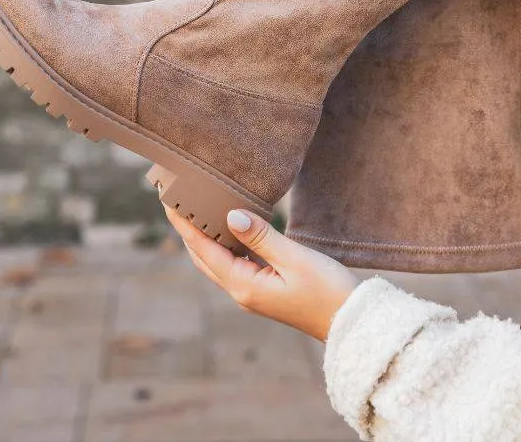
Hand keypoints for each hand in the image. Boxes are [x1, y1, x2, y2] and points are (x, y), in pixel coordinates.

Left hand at [161, 189, 357, 341]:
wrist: (351, 322)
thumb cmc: (327, 290)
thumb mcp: (293, 258)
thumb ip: (260, 236)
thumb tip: (229, 216)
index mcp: (243, 285)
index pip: (203, 249)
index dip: (184, 223)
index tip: (169, 200)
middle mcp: (241, 291)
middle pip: (203, 256)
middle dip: (188, 229)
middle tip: (175, 199)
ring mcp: (252, 292)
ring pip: (217, 260)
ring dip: (204, 235)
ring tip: (195, 207)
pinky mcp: (264, 290)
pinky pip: (234, 262)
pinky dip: (225, 243)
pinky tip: (228, 226)